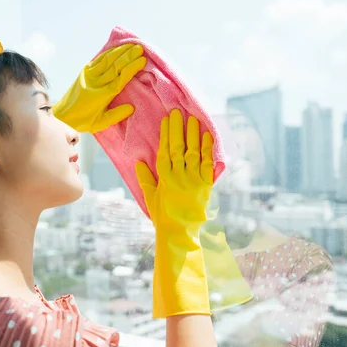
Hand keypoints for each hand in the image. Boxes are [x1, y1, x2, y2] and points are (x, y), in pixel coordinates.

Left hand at [52, 43, 145, 132]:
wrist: (62, 115)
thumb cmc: (83, 121)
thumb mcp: (100, 123)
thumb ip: (116, 115)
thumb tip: (132, 107)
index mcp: (102, 96)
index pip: (120, 79)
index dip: (132, 68)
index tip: (142, 61)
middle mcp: (96, 82)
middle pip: (115, 66)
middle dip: (129, 56)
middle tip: (141, 48)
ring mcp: (89, 75)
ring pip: (107, 60)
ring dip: (121, 51)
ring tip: (132, 44)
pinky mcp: (84, 71)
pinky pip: (99, 59)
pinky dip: (109, 52)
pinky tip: (118, 47)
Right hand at [135, 109, 214, 317]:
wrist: (179, 234)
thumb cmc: (163, 216)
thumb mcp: (150, 198)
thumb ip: (145, 180)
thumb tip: (138, 163)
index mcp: (164, 178)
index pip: (165, 151)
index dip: (166, 134)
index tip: (167, 120)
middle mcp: (178, 177)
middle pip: (178, 148)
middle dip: (178, 129)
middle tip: (178, 113)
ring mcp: (193, 181)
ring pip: (193, 153)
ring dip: (193, 135)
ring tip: (193, 119)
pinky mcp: (205, 186)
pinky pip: (207, 165)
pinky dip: (207, 150)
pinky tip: (207, 137)